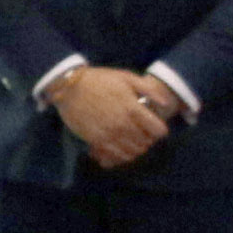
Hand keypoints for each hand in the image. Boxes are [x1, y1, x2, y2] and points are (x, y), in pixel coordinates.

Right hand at [52, 63, 177, 172]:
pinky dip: (123, 154)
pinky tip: (121, 146)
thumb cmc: (99, 80)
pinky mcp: (96, 140)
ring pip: (133, 151)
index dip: (160, 129)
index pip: (158, 130)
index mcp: (133, 109)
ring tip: (132, 140)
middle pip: (146, 143)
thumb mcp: (126, 77)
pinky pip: (116, 155)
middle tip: (143, 133)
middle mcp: (123, 125)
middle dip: (148, 139)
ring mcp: (109, 134)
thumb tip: (165, 103)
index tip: (155, 126)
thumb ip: (148, 90)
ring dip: (136, 148)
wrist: (68, 87)